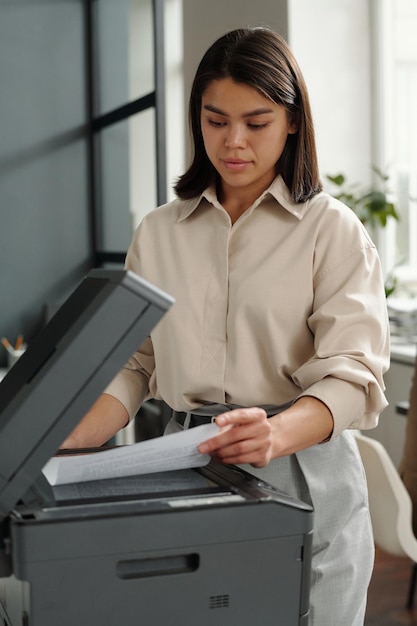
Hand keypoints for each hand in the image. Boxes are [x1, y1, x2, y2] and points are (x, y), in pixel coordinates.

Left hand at [198, 397, 333, 466]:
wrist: (273, 438)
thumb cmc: (254, 428)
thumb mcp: (244, 421)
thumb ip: (229, 424)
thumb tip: (211, 433)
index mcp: (257, 415)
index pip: (242, 415)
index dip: (229, 418)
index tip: (217, 421)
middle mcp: (263, 428)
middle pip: (236, 435)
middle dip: (216, 442)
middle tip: (204, 446)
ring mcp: (264, 443)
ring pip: (238, 449)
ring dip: (221, 453)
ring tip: (211, 453)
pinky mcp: (262, 456)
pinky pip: (241, 459)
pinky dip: (228, 460)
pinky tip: (221, 458)